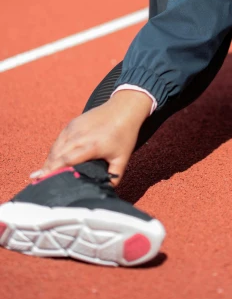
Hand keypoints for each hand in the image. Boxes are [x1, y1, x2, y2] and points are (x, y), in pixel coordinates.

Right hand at [30, 90, 151, 185]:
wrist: (124, 107)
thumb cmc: (124, 134)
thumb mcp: (123, 158)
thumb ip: (114, 176)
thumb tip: (104, 191)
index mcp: (92, 145)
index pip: (67, 160)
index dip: (53, 171)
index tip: (41, 181)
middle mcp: (80, 135)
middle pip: (57, 155)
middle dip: (47, 169)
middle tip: (39, 183)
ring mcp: (74, 127)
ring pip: (56, 147)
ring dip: (49, 161)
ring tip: (43, 175)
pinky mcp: (72, 123)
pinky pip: (59, 140)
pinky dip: (54, 151)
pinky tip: (51, 161)